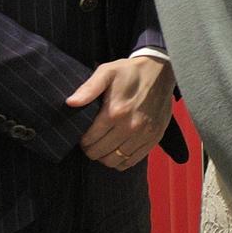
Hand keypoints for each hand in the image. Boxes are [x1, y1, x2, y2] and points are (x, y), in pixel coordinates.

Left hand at [69, 54, 174, 170]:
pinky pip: (132, 161)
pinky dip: (122, 161)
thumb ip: (88, 88)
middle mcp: (130, 126)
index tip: (83, 137)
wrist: (161, 71)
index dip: (82, 141)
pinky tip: (118, 150)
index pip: (90, 140)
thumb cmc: (130, 72)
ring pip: (115, 161)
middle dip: (91, 150)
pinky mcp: (154, 138)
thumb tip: (70, 102)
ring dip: (105, 157)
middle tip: (91, 143)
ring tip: (103, 147)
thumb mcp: (107, 72)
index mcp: (115, 112)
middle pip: (100, 153)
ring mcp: (144, 134)